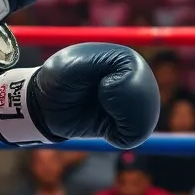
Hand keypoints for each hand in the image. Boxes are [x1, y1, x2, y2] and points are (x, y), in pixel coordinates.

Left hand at [0, 43, 158, 147]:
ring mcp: (133, 99)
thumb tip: (121, 77)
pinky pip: (138, 134)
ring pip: (145, 121)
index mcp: (125, 59)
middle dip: (122, 110)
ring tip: (102, 113)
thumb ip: (93, 65)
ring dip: (122, 123)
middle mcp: (136, 77)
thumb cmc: (57, 82)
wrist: (47, 104)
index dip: (116, 91)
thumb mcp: (68, 67)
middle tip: (101, 104)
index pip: (137, 80)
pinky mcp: (128, 118)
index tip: (98, 90)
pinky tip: (105, 127)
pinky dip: (122, 135)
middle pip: (147, 103)